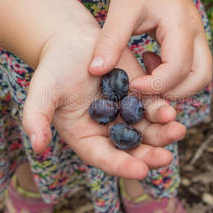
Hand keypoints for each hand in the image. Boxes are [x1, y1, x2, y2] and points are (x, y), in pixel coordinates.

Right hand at [22, 29, 185, 179]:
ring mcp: (125, 115)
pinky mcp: (139, 97)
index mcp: (86, 137)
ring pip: (148, 131)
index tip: (140, 170)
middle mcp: (108, 131)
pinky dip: (163, 112)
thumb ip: (35, 117)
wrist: (73, 42)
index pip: (104, 157)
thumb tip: (36, 145)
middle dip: (149, 155)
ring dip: (162, 135)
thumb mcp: (42, 91)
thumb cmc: (54, 68)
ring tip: (176, 130)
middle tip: (165, 158)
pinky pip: (153, 109)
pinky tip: (171, 111)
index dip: (121, 166)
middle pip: (131, 150)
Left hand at [88, 0, 212, 99]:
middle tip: (142, 85)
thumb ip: (111, 41)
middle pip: (199, 79)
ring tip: (146, 71)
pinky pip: (191, 71)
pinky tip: (150, 63)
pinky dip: (173, 78)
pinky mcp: (194, 44)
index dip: (155, 84)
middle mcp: (198, 35)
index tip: (130, 84)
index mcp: (181, 26)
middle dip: (170, 92)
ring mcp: (199, 40)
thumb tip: (96, 71)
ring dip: (175, 87)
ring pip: (199, 78)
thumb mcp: (121, 9)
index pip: (178, 68)